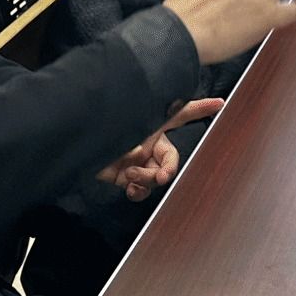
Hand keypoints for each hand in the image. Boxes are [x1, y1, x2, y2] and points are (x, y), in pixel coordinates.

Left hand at [96, 98, 221, 199]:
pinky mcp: (124, 176)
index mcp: (153, 122)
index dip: (202, 107)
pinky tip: (130, 190)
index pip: (182, 112)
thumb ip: (145, 135)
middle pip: (170, 159)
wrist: (74, 143)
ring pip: (154, 176)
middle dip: (167, 169)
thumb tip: (153, 151)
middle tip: (161, 177)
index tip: (221, 103)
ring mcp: (137, 159)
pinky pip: (140, 189)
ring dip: (145, 179)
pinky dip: (137, 192)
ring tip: (130, 176)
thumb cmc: (101, 127)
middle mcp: (148, 140)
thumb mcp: (127, 125)